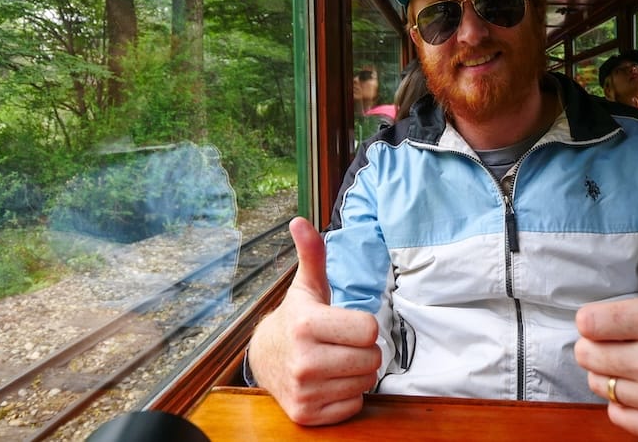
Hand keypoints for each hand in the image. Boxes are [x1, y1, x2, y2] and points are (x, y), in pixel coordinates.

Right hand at [247, 217, 380, 424]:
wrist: (264, 360)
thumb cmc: (295, 320)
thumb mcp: (305, 287)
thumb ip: (312, 254)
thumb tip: (300, 222)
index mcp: (306, 325)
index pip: (369, 330)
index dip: (364, 326)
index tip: (346, 324)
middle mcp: (304, 361)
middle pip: (372, 359)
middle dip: (364, 351)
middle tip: (342, 344)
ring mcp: (305, 391)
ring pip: (365, 383)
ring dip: (357, 373)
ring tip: (335, 361)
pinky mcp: (307, 415)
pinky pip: (353, 406)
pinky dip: (347, 396)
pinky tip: (329, 382)